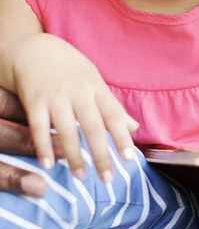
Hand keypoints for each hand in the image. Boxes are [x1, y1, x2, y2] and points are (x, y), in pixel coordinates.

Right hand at [1, 34, 138, 182]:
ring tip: (81, 176)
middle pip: (93, 126)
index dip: (122, 136)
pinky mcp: (34, 100)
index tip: (130, 158)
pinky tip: (48, 165)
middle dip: (102, 154)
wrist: (36, 49)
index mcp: (96, 87)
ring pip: (67, 130)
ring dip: (74, 155)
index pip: (114, 114)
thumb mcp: (95, 82)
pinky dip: (43, 146)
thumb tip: (134, 126)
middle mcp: (79, 92)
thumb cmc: (70, 69)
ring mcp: (56, 96)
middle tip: (108, 179)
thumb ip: (112, 106)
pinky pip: (39, 127)